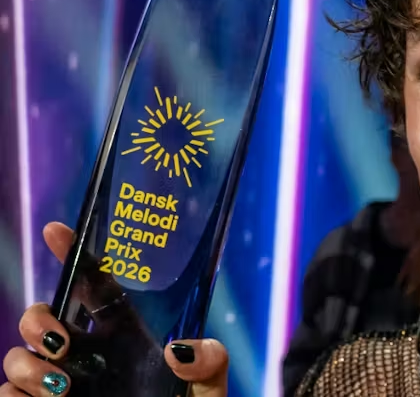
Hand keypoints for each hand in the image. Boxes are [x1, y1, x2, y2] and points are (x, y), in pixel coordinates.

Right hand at [1, 223, 230, 395]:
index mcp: (126, 334)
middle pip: (45, 317)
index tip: (56, 229)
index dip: (73, 254)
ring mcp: (65, 384)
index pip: (94, 285)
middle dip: (38, 319)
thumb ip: (209, 363)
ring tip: (61, 386)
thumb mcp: (207, 388)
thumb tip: (180, 349)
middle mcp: (90, 355)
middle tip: (62, 341)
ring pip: (20, 357)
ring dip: (28, 365)